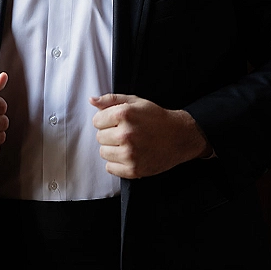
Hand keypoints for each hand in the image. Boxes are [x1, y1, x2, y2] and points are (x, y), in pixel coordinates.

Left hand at [90, 93, 210, 178]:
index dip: (106, 121)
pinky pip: (110, 168)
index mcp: (124, 114)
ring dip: (112, 149)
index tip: (117, 122)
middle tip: (126, 132)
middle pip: (99, 137)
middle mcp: (126, 134)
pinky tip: (129, 155)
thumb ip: (111, 100)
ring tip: (128, 143)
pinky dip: (117, 163)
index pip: (96, 121)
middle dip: (109, 134)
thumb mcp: (135, 101)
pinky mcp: (133, 169)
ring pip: (103, 153)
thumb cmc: (156, 117)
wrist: (179, 136)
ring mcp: (130, 153)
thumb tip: (92, 100)